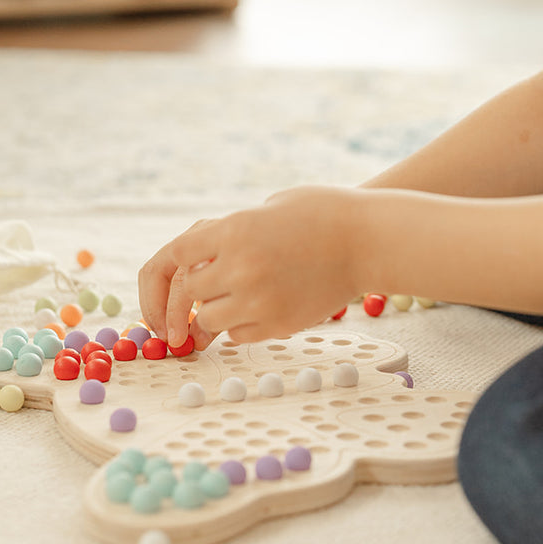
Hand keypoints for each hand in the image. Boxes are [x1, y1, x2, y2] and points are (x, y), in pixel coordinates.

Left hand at [138, 186, 366, 346]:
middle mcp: (241, 266)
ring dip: (216, 313)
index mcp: (233, 230)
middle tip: (211, 291)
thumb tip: (199, 258)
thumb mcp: (267, 207)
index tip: (185, 274)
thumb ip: (230, 232)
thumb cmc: (321, 214)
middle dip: (198, 293)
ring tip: (239, 298)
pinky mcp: (279, 323)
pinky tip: (261, 307)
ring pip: (210, 321)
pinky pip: (239, 335)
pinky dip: (241, 327)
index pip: (176, 256)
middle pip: (191, 293)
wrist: (368, 240)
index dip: (174, 269)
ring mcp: (260, 299)